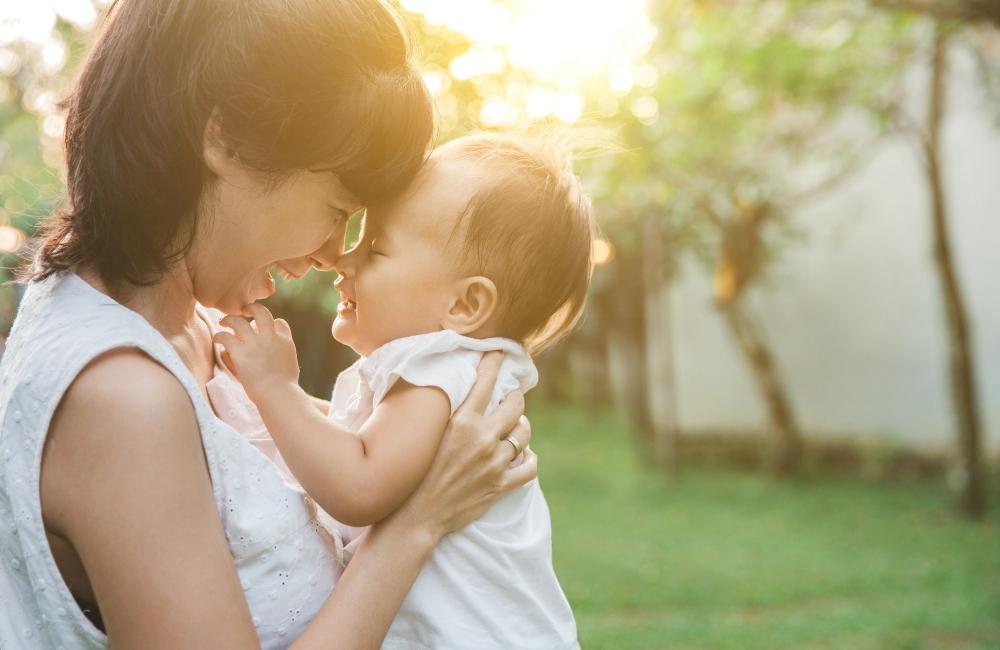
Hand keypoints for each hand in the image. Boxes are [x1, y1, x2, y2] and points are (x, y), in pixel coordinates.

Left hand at [213, 304, 299, 398]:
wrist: (278, 394)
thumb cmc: (285, 387)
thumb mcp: (291, 366)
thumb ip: (282, 355)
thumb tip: (274, 353)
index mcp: (285, 341)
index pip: (279, 323)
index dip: (272, 324)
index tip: (264, 329)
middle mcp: (270, 337)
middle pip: (261, 313)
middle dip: (252, 309)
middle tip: (244, 311)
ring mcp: (255, 343)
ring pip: (238, 321)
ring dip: (230, 319)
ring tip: (224, 321)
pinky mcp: (240, 352)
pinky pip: (225, 336)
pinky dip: (220, 336)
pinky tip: (217, 339)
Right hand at [383, 351, 536, 540]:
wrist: (418, 514)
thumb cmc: (416, 472)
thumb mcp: (429, 434)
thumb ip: (448, 413)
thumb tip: (457, 391)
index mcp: (462, 421)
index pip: (486, 381)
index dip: (495, 362)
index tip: (499, 352)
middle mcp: (483, 438)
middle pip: (516, 405)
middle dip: (515, 398)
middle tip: (510, 398)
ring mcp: (495, 463)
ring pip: (524, 434)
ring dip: (521, 429)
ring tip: (515, 428)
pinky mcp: (501, 485)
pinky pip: (530, 467)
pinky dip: (528, 460)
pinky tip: (522, 457)